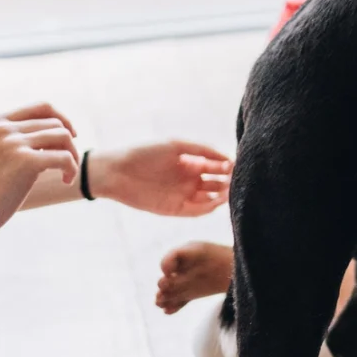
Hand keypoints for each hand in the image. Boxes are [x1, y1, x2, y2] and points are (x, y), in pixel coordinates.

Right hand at [0, 103, 79, 247]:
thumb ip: (15, 138)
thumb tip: (61, 131)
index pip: (41, 107)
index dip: (62, 119)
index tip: (71, 135)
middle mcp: (1, 128)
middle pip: (55, 123)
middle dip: (68, 143)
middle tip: (68, 163)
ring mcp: (12, 143)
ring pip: (63, 136)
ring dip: (73, 155)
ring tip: (67, 173)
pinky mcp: (24, 162)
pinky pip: (65, 157)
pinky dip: (72, 168)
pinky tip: (66, 181)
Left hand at [92, 141, 231, 215]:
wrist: (116, 171)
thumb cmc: (145, 153)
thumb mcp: (175, 145)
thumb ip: (202, 149)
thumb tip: (227, 157)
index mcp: (191, 164)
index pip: (217, 167)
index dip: (229, 166)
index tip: (240, 165)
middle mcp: (189, 180)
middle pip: (217, 183)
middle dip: (230, 182)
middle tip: (240, 181)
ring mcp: (183, 195)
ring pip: (210, 198)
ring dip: (222, 196)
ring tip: (232, 191)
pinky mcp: (174, 209)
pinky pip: (197, 211)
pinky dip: (208, 208)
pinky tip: (217, 202)